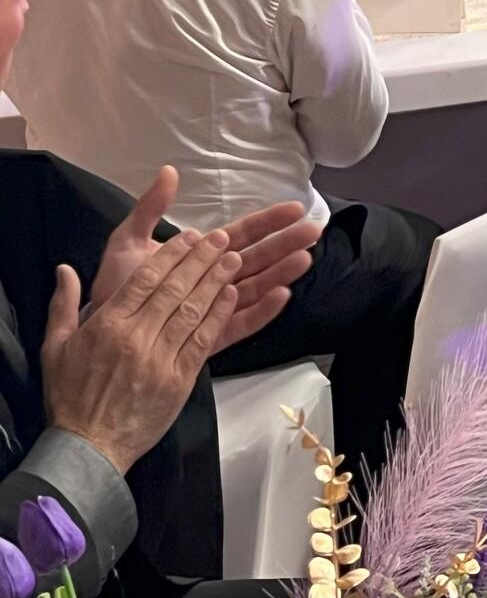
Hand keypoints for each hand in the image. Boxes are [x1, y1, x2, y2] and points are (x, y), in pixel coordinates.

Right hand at [43, 228, 242, 477]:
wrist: (86, 449)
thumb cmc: (70, 397)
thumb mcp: (55, 348)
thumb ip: (62, 305)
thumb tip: (64, 268)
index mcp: (108, 324)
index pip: (145, 278)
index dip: (171, 254)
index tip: (190, 236)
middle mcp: (136, 337)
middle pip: (175, 288)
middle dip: (201, 259)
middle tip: (220, 238)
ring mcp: (160, 359)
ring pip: (193, 309)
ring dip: (215, 280)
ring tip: (232, 258)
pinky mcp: (178, 380)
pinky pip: (203, 340)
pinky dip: (218, 315)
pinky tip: (230, 295)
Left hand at [90, 166, 316, 349]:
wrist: (100, 331)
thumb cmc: (117, 287)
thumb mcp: (129, 241)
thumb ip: (150, 209)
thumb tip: (169, 171)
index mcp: (201, 256)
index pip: (241, 234)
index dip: (267, 221)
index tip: (294, 208)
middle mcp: (214, 280)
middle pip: (257, 258)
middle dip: (285, 243)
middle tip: (313, 230)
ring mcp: (214, 308)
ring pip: (255, 287)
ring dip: (280, 272)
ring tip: (304, 259)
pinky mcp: (210, 337)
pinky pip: (241, 322)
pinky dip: (263, 310)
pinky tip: (282, 296)